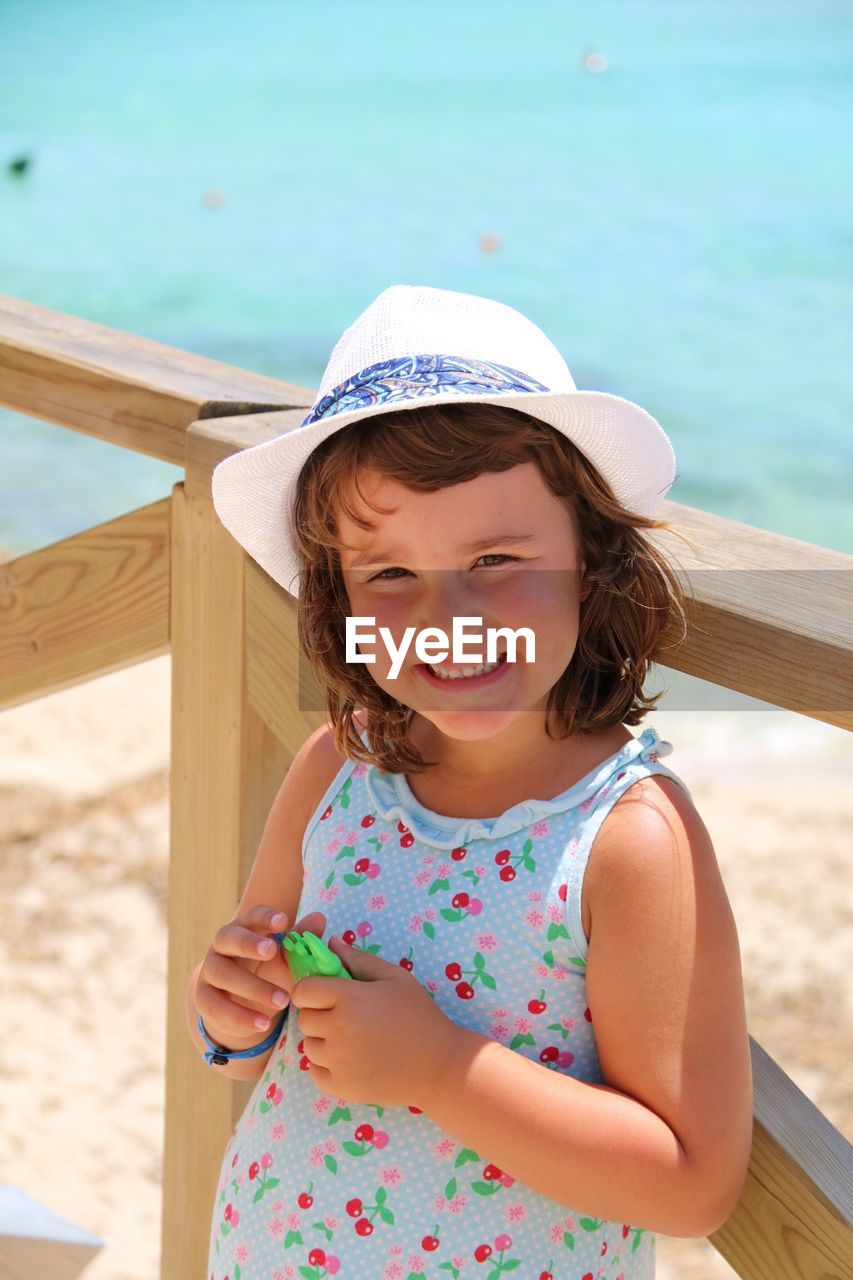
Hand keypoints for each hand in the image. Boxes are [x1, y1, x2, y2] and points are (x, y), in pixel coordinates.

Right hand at [196, 905, 326, 1045]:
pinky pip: (215, 1006)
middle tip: (271, 950)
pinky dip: (239, 1017)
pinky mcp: (204, 998)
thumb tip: (319, 918)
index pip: (252, 916)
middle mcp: (223, 945)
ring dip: (252, 987)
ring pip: (222, 974)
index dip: (265, 917)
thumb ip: (301, 939)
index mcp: (245, 928)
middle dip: (248, 943)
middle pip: (228, 937)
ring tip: (283, 1001)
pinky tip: (263, 1024)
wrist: (244, 1004)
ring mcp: (210, 971)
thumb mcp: (287, 956)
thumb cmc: (270, 970)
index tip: (283, 921)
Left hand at [290, 936, 459, 1108]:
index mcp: (349, 999)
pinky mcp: (339, 1087)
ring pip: (308, 1045)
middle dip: (319, 1014)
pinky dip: (326, 1066)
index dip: (311, 989)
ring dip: (323, 1040)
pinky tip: (350, 1060)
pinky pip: (314, 1071)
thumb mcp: (395, 977)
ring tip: (351, 1040)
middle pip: (305, 1018)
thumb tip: (331, 943)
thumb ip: (359, 959)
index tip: (326, 994)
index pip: (303, 990)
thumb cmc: (419, 1015)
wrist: (438, 1065)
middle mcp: (338, 1029)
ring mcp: (337, 1061)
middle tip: (345, 1017)